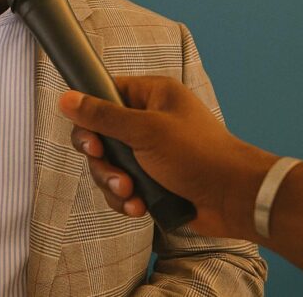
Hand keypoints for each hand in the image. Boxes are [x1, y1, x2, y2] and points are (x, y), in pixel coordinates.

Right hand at [58, 76, 274, 237]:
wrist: (235, 199)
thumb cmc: (200, 155)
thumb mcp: (146, 131)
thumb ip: (103, 116)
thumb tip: (67, 99)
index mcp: (152, 95)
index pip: (105, 94)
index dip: (91, 117)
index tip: (93, 140)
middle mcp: (148, 121)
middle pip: (100, 136)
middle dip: (104, 162)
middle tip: (116, 172)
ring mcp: (149, 152)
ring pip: (108, 166)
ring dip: (114, 183)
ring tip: (132, 194)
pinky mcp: (152, 180)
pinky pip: (121, 187)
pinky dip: (126, 199)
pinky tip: (139, 206)